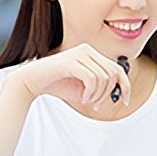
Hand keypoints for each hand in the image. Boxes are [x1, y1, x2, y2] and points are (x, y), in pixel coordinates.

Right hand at [6, 43, 130, 109]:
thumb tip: (120, 94)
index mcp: (92, 54)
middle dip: (108, 94)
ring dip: (97, 95)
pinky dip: (90, 93)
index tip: (124, 102)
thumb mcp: (85, 89)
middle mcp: (88, 50)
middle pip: (113, 74)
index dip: (125, 86)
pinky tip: (82, 98)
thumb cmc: (58, 85)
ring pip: (103, 78)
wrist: (32, 82)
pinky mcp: (72, 60)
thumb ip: (102, 88)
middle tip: (96, 105)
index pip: (118, 69)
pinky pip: (92, 79)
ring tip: (86, 101)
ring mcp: (80, 53)